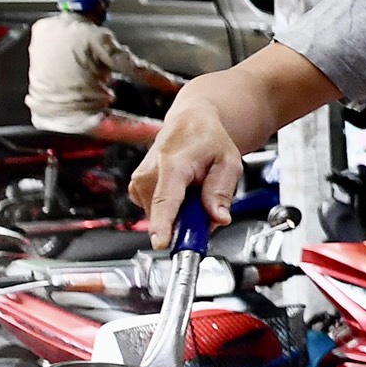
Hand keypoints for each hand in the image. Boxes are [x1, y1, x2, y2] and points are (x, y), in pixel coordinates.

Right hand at [130, 93, 245, 245]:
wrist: (189, 123)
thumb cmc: (208, 140)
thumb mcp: (228, 163)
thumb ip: (221, 192)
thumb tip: (218, 218)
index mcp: (172, 166)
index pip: (166, 202)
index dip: (164, 226)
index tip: (162, 243)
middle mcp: (149, 175)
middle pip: (168, 217)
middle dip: (191, 221)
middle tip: (208, 202)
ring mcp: (139, 183)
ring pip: (164, 217)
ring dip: (184, 214)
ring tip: (195, 190)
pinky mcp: (136, 190)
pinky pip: (158, 212)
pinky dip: (174, 209)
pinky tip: (183, 192)